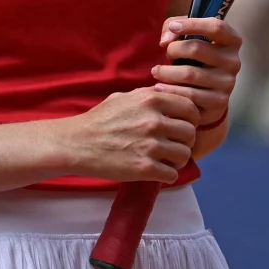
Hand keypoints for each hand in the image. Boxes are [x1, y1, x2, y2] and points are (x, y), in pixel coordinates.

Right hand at [55, 88, 198, 183]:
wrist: (78, 144)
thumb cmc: (99, 120)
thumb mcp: (123, 97)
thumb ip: (147, 95)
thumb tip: (167, 93)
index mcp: (151, 100)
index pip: (190, 108)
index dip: (190, 118)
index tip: (183, 125)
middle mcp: (154, 121)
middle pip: (190, 133)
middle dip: (185, 140)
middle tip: (174, 144)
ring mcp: (151, 146)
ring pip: (185, 155)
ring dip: (178, 159)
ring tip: (166, 159)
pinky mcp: (145, 169)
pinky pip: (172, 174)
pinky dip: (167, 174)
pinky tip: (157, 171)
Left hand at [151, 17, 242, 127]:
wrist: (206, 95)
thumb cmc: (195, 57)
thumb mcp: (188, 35)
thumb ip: (174, 28)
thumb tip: (165, 42)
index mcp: (232, 41)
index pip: (216, 27)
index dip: (192, 24)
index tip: (173, 27)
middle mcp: (233, 61)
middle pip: (196, 48)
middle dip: (173, 49)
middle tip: (166, 55)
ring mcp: (228, 83)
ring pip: (190, 74)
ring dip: (166, 72)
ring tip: (156, 72)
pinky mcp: (219, 102)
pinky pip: (190, 95)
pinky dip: (170, 90)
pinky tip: (160, 87)